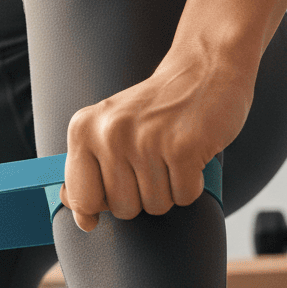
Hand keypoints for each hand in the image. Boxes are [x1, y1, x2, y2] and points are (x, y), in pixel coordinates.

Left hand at [61, 55, 254, 230]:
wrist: (205, 69)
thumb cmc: (155, 108)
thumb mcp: (108, 130)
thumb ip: (88, 171)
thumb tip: (81, 218)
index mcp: (83, 130)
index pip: (81, 199)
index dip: (98, 208)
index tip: (109, 199)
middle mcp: (110, 134)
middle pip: (122, 209)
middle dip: (141, 197)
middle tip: (152, 162)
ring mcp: (145, 141)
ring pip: (155, 206)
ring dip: (169, 190)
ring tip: (170, 156)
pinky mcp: (182, 149)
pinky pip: (184, 197)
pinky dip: (192, 184)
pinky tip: (190, 156)